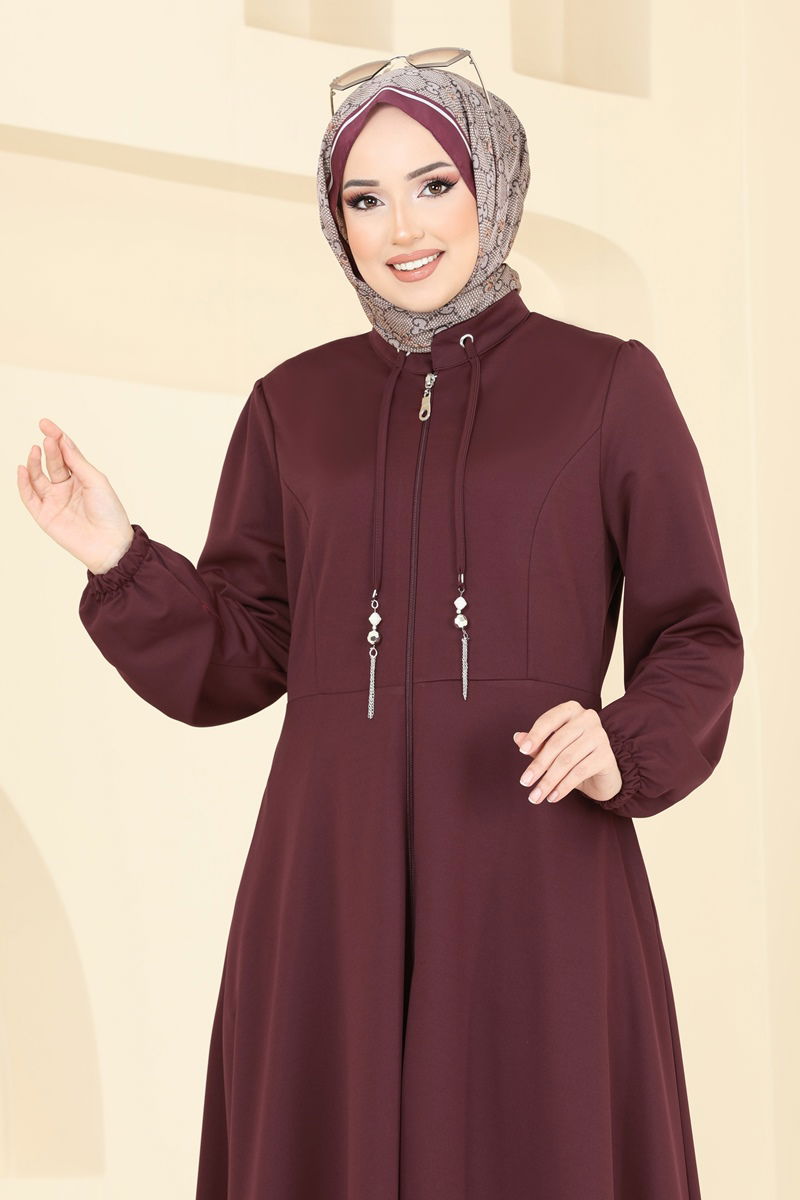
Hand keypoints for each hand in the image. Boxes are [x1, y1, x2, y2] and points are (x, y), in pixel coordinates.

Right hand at [17, 417, 134, 573]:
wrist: (109, 544)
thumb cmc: (109, 512)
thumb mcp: (96, 481)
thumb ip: (77, 462)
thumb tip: (62, 440)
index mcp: (82, 478)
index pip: (66, 453)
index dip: (56, 438)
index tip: (46, 424)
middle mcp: (67, 488)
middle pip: (53, 463)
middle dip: (49, 449)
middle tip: (47, 438)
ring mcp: (54, 501)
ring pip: (38, 478)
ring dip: (34, 463)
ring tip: (36, 450)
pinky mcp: (44, 516)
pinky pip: (29, 497)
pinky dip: (23, 483)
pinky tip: (22, 469)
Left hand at [512, 700, 622, 804]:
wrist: (602, 774)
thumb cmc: (573, 756)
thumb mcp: (552, 749)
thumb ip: (537, 743)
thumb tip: (518, 738)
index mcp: (571, 710)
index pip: (549, 720)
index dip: (534, 736)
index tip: (521, 752)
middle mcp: (587, 718)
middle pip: (557, 743)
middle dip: (539, 765)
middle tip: (525, 782)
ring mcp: (599, 736)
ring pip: (567, 759)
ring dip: (549, 780)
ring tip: (536, 796)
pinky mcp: (607, 756)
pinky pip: (580, 772)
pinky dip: (564, 786)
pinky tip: (553, 797)